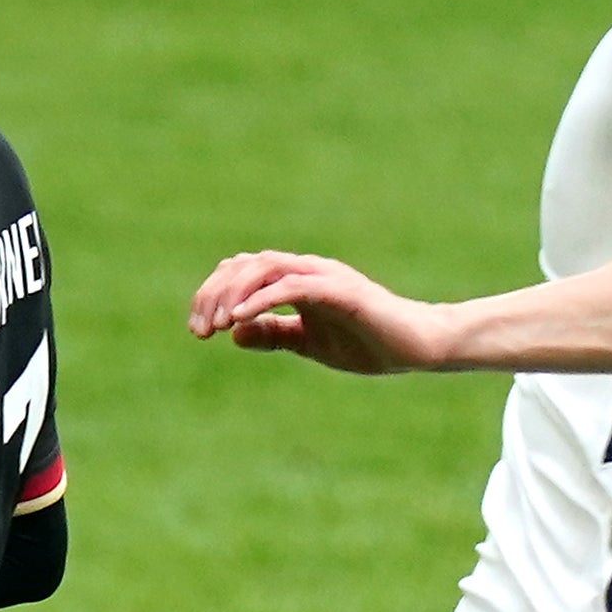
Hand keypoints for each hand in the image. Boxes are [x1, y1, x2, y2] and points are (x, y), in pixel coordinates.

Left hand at [187, 248, 458, 373]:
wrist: (415, 346)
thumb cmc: (365, 342)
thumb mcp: (307, 343)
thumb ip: (273, 335)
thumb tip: (233, 332)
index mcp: (296, 280)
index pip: (242, 272)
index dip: (212, 295)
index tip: (196, 330)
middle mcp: (306, 270)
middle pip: (246, 265)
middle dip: (214, 294)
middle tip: (198, 330)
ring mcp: (324, 276)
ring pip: (266, 267)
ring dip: (234, 294)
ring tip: (216, 324)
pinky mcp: (341, 291)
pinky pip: (294, 286)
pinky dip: (263, 298)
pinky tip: (240, 319)